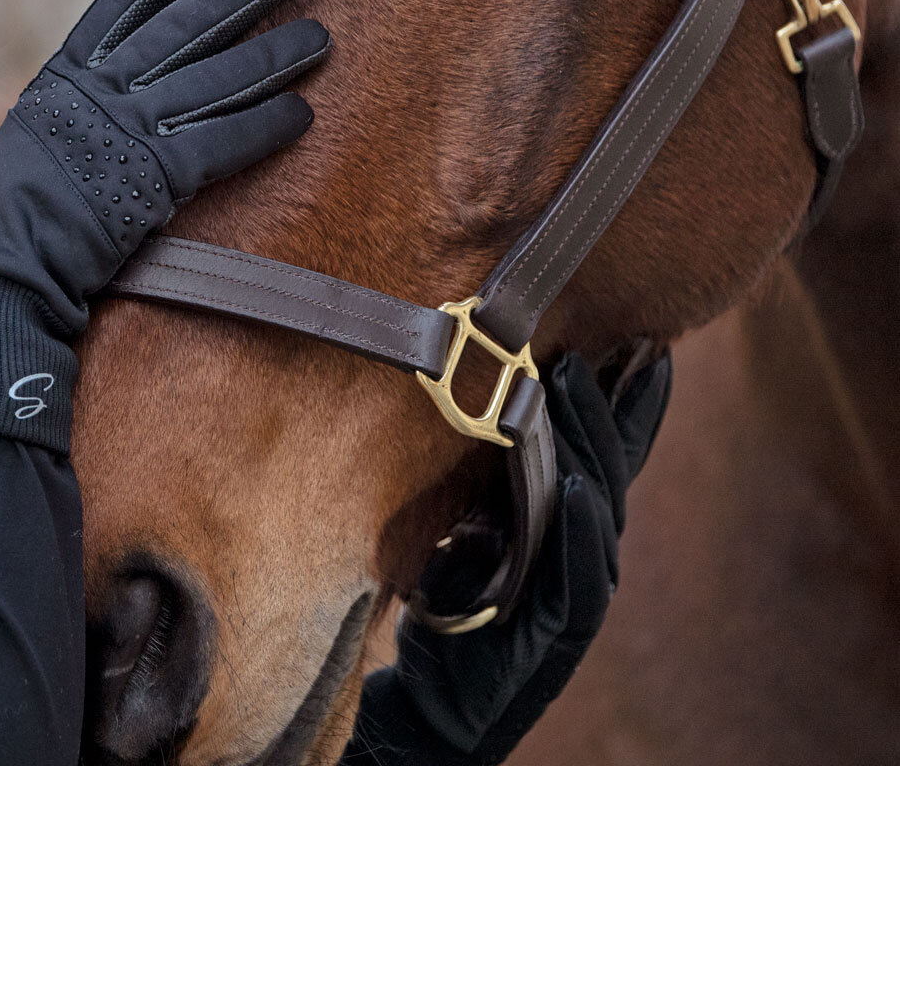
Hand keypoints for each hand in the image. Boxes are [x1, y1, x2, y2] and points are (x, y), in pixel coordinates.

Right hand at [0, 0, 329, 334]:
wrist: (1, 263)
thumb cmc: (10, 211)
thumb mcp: (35, 132)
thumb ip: (76, 102)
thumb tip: (111, 80)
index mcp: (68, 75)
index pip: (125, 1)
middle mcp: (101, 91)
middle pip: (186, 25)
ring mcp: (128, 131)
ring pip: (216, 79)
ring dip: (274, 55)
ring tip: (320, 35)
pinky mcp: (153, 180)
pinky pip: (220, 144)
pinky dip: (263, 127)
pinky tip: (301, 113)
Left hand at [341, 349, 671, 764]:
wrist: (419, 720)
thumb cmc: (438, 625)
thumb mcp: (457, 540)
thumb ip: (486, 490)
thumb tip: (486, 414)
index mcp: (558, 537)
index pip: (601, 462)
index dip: (628, 409)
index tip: (645, 345)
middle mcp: (575, 567)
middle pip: (610, 478)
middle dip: (620, 412)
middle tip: (632, 345)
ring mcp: (566, 607)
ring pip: (599, 520)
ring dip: (599, 451)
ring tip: (594, 387)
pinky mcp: (547, 648)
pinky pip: (577, 586)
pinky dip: (584, 536)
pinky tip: (587, 491)